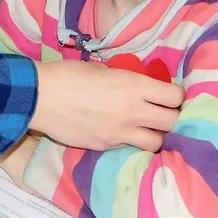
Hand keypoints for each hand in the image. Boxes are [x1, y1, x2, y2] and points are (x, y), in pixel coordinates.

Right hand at [30, 60, 182, 151]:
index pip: (175, 97)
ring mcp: (121, 133)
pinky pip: (131, 148)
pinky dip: (132, 142)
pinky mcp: (108, 147)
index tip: (171, 94)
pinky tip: (124, 134)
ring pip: (157, 143)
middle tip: (166, 113)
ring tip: (148, 128)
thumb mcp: (103, 70)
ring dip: (157, 135)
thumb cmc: (69, 75)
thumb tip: (138, 89)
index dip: (177, 96)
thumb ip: (126, 82)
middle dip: (173, 118)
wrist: (40, 97)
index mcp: (133, 86)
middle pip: (173, 123)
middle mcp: (133, 112)